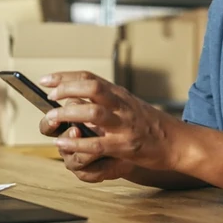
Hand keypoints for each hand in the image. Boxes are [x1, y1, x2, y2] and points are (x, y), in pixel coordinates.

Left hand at [40, 72, 183, 171]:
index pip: (89, 77)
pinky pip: (98, 143)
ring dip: (69, 114)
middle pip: (92, 87)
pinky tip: (62, 144)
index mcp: (119, 94)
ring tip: (51, 119)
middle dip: (67, 88)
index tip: (45, 81)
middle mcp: (121, 105)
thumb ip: (107, 101)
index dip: (65, 77)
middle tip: (50, 97)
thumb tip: (77, 98)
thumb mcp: (128, 105)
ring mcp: (124, 125)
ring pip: (94, 112)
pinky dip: (77, 143)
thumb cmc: (149, 125)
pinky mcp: (126, 145)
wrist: (177, 142)